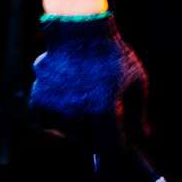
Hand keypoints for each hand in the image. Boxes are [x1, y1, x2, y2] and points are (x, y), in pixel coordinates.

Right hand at [30, 13, 148, 148]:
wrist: (79, 31)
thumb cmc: (112, 55)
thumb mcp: (136, 82)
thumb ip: (138, 113)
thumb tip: (143, 136)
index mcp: (104, 112)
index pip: (113, 150)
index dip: (120, 147)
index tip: (123, 140)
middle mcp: (76, 116)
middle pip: (90, 143)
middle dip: (99, 134)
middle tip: (105, 110)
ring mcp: (55, 110)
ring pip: (70, 133)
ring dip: (79, 123)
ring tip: (87, 95)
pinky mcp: (38, 103)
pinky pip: (51, 121)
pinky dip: (60, 113)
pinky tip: (69, 94)